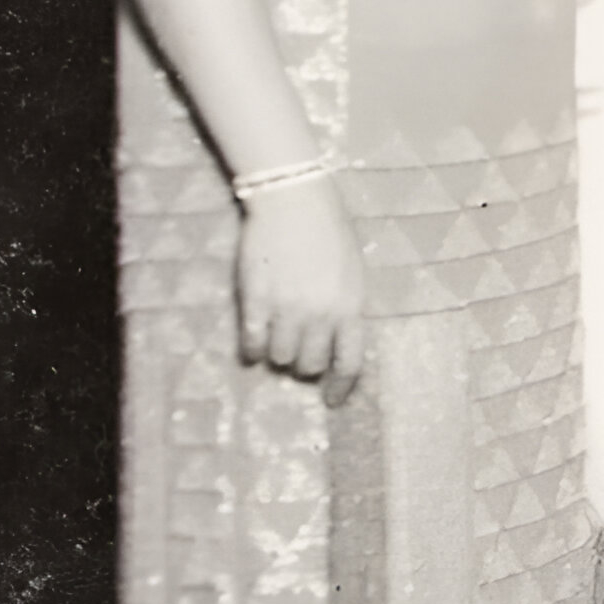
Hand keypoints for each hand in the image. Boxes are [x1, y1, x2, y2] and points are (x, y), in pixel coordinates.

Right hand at [235, 181, 365, 397]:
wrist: (296, 202)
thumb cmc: (330, 234)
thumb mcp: (352, 273)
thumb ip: (346, 309)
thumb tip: (336, 344)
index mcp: (351, 306)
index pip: (350, 361)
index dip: (340, 386)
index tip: (331, 401)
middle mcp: (321, 313)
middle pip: (311, 364)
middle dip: (305, 365)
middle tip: (298, 353)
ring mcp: (287, 308)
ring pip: (280, 357)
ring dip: (278, 353)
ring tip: (276, 337)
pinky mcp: (256, 300)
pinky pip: (251, 342)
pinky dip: (250, 348)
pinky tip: (251, 344)